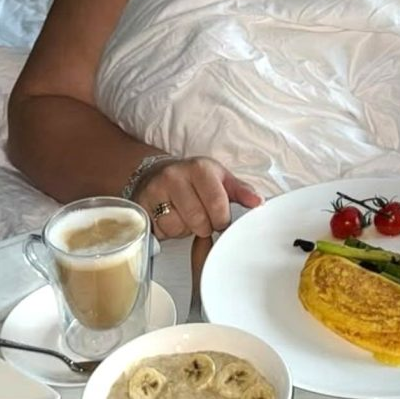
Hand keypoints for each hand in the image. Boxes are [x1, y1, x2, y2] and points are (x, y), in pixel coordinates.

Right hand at [132, 156, 263, 239]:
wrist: (157, 173)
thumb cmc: (194, 179)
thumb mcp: (220, 179)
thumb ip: (241, 191)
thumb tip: (258, 202)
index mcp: (200, 168)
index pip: (218, 206)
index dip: (222, 219)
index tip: (221, 218)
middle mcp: (175, 176)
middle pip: (199, 221)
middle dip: (204, 226)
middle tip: (201, 216)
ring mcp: (155, 190)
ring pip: (178, 228)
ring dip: (184, 228)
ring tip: (184, 214)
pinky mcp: (141, 204)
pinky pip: (160, 231)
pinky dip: (167, 230)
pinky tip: (169, 217)